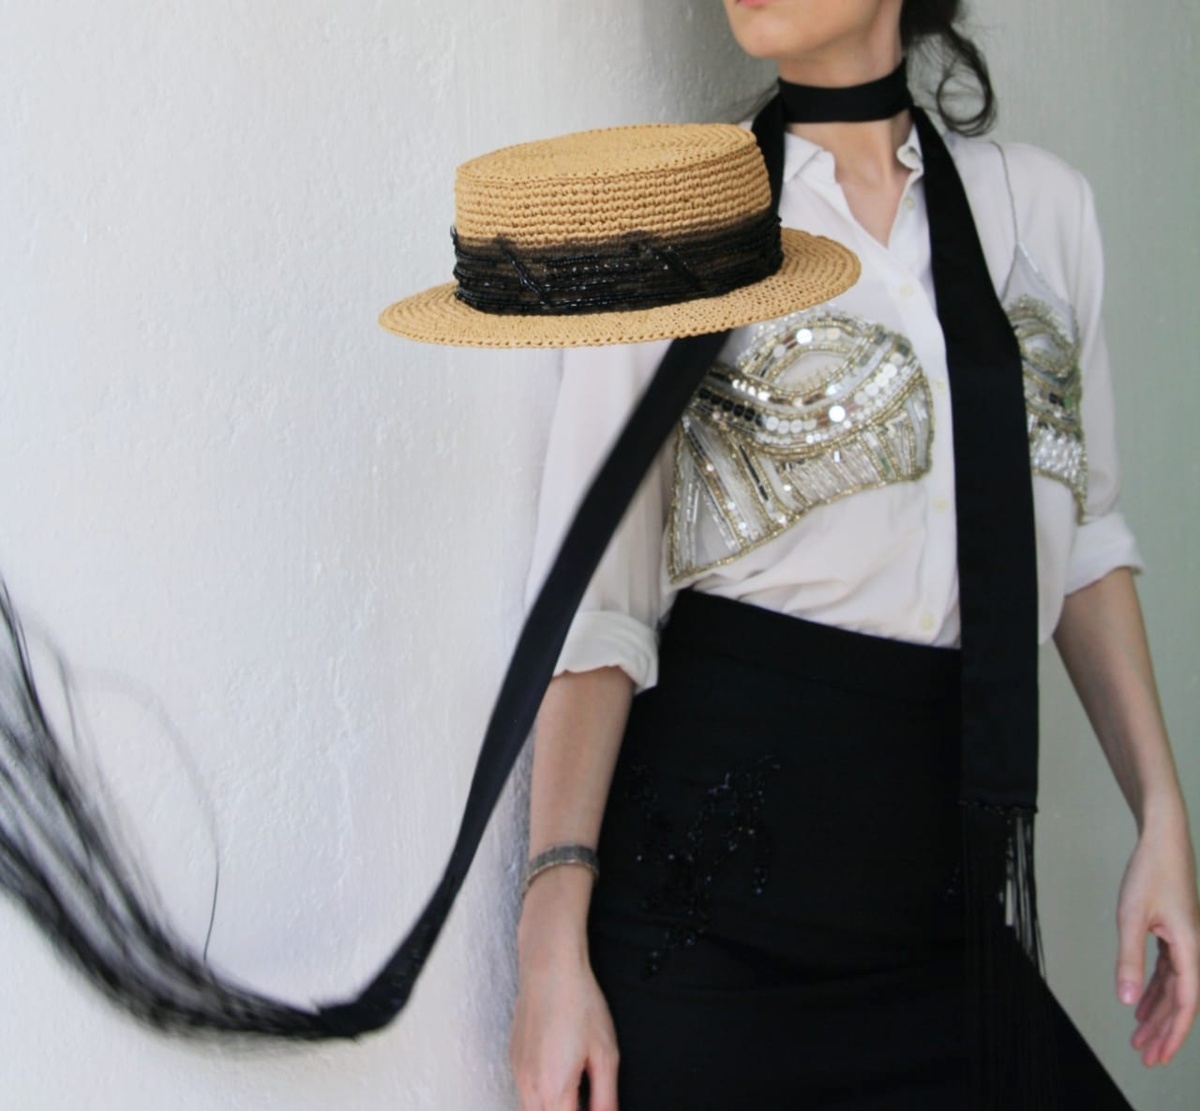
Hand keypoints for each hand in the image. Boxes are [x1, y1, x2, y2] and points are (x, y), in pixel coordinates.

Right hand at [511, 879, 619, 1110]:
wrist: (550, 968)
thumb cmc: (579, 1003)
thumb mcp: (605, 1054)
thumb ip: (606, 1098)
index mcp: (554, 1089)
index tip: (597, 1106)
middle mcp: (530, 1087)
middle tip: (590, 1100)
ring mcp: (518, 1073)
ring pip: (533, 1110)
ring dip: (556, 1107)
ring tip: (577, 1088)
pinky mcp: (514, 1059)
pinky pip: (526, 1092)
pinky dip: (543, 1095)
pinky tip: (561, 1074)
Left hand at [1115, 819, 1199, 1065]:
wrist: (1162, 839)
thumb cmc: (1149, 872)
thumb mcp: (1131, 916)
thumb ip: (1129, 959)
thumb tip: (1126, 1001)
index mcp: (1190, 949)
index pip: (1184, 1004)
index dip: (1171, 1034)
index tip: (1156, 1057)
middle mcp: (1193, 949)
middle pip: (1180, 1002)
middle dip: (1163, 1031)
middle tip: (1145, 1057)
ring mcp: (1184, 941)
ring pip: (1173, 988)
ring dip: (1156, 1012)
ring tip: (1139, 1036)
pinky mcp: (1174, 933)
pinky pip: (1167, 971)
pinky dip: (1154, 989)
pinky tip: (1140, 1002)